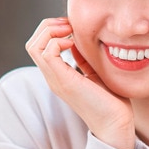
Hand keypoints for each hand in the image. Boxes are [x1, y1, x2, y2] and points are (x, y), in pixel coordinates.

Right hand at [24, 17, 134, 148]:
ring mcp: (56, 79)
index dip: (52, 29)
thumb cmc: (111, 102)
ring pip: (34, 46)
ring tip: (70, 31)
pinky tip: (74, 42)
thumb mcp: (94, 73)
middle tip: (69, 24)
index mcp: (58, 75)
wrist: (116, 124)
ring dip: (51, 31)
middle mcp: (52, 77)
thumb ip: (82, 59)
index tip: (72, 26)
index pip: (39, 46)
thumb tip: (76, 41)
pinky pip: (47, 53)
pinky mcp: (64, 81)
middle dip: (48, 26)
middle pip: (32, 43)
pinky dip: (58, 41)